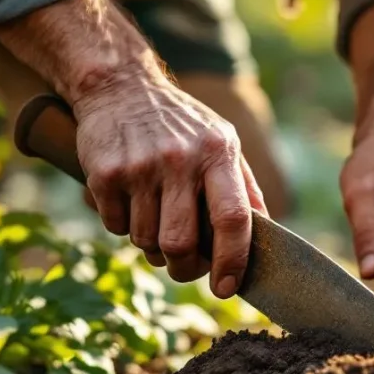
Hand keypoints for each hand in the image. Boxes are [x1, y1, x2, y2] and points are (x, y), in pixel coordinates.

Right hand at [73, 73, 266, 298]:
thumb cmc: (180, 122)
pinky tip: (129, 200)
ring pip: (146, 241)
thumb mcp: (221, 140)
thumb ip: (244, 187)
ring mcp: (140, 167)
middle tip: (184, 266)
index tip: (227, 288)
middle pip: (181, 243)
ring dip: (151, 245)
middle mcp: (180, 160)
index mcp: (218, 153)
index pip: (232, 219)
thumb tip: (268, 233)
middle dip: (184, 269)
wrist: (119, 86)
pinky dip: (123, 226)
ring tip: (155, 218)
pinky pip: (116, 227)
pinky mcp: (105, 174)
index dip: (232, 261)